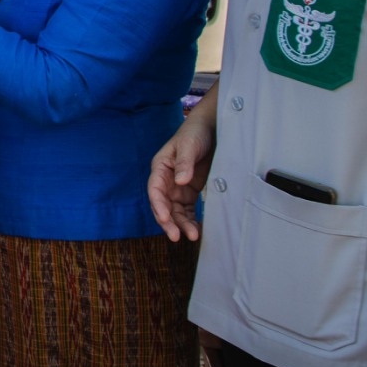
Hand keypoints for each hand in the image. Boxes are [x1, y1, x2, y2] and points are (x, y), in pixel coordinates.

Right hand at [147, 116, 216, 241]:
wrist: (212, 130)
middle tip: (176, 236)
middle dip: (168, 222)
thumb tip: (181, 182)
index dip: (158, 205)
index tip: (165, 218)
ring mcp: (178, 188)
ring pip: (175, 211)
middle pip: (163, 205)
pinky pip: (188, 210)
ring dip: (181, 224)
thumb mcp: (189, 145)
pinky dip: (191, 221)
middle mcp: (166, 180)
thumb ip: (184, 163)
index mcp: (160, 167)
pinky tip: (197, 230)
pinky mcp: (190, 192)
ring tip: (192, 236)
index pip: (155, 189)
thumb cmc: (195, 133)